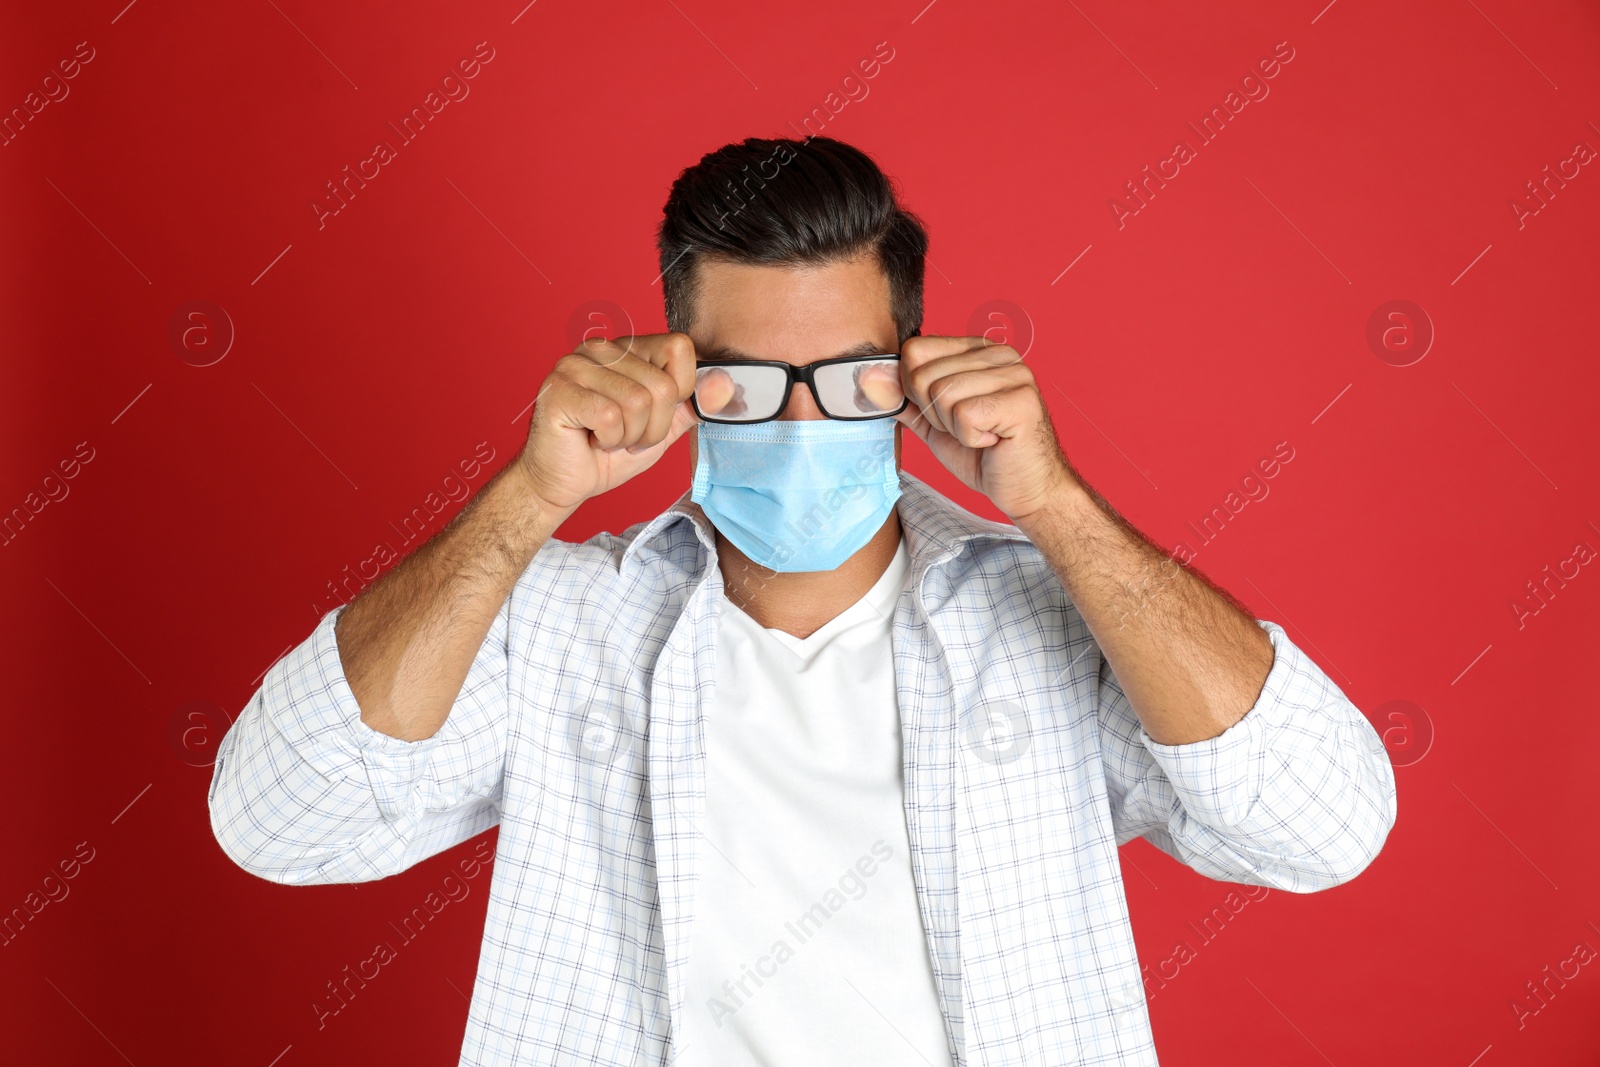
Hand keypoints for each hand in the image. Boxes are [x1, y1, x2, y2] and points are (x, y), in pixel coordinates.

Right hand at [515, 332, 698, 513]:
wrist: (563, 482)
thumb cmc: (608, 452)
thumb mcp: (663, 427)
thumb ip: (694, 404)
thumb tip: (726, 383)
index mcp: (628, 347)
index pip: (680, 347)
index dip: (678, 392)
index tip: (653, 414)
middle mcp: (601, 347)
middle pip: (662, 385)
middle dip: (653, 427)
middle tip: (627, 437)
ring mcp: (575, 364)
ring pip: (638, 402)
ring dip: (630, 436)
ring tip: (608, 438)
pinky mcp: (559, 389)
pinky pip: (611, 416)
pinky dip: (609, 440)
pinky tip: (591, 439)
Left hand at [894, 334, 1076, 522]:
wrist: (1026, 490)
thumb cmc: (985, 455)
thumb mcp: (933, 423)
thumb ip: (903, 399)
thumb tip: (866, 378)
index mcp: (977, 349)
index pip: (915, 350)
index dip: (916, 392)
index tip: (947, 415)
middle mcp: (999, 353)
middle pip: (924, 374)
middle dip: (936, 415)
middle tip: (969, 429)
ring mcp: (1015, 374)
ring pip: (943, 394)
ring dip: (954, 429)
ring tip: (982, 435)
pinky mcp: (1022, 400)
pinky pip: (965, 414)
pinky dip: (971, 438)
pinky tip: (994, 441)